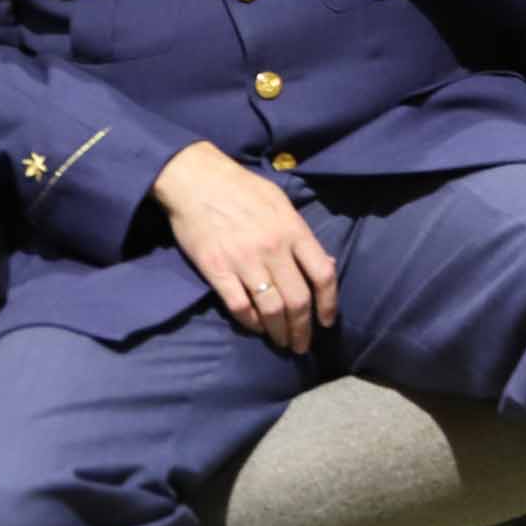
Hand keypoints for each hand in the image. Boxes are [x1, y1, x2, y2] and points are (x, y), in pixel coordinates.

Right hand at [151, 142, 337, 352]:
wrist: (197, 180)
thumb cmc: (243, 189)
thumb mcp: (281, 203)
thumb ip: (302, 235)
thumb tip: (325, 264)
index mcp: (293, 230)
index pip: (322, 274)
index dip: (329, 303)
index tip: (326, 321)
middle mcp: (273, 249)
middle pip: (297, 299)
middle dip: (303, 328)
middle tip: (302, 345)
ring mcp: (244, 261)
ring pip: (270, 309)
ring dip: (279, 332)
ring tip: (282, 343)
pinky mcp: (217, 270)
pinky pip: (239, 306)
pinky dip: (250, 323)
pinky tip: (256, 329)